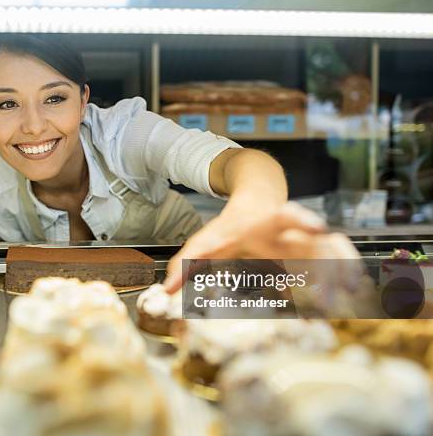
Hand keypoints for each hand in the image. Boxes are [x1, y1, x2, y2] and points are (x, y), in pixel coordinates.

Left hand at [164, 202, 330, 293]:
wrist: (255, 203)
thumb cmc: (230, 226)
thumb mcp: (207, 241)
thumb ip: (188, 263)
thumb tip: (166, 291)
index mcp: (268, 222)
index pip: (288, 216)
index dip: (303, 220)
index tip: (315, 227)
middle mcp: (294, 232)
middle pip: (320, 243)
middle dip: (330, 268)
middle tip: (328, 298)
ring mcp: (309, 244)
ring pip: (336, 255)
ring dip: (343, 278)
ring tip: (342, 305)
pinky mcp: (315, 258)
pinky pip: (338, 265)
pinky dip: (343, 281)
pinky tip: (342, 304)